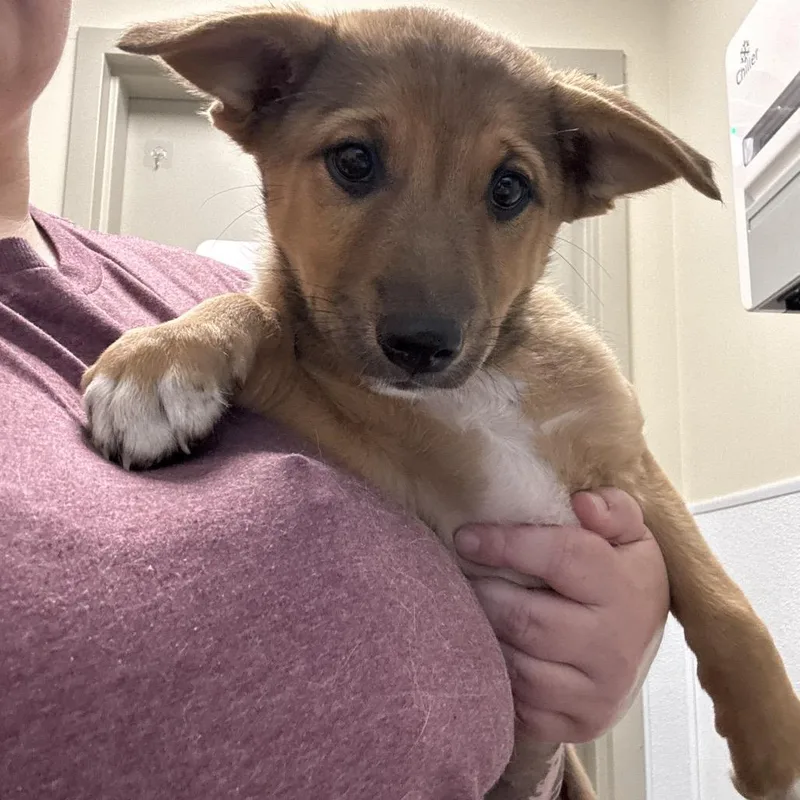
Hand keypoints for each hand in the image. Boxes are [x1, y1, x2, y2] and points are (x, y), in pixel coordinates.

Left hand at [454, 488, 668, 742]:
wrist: (637, 649)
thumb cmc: (620, 577)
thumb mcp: (630, 536)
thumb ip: (614, 510)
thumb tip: (583, 504)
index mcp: (628, 590)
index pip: (562, 559)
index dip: (507, 544)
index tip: (466, 537)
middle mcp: (615, 648)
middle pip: (527, 619)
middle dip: (484, 593)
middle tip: (460, 576)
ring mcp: (596, 694)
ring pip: (517, 666)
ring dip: (483, 634)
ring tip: (468, 608)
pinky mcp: (577, 725)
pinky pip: (518, 703)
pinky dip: (495, 673)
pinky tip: (487, 646)